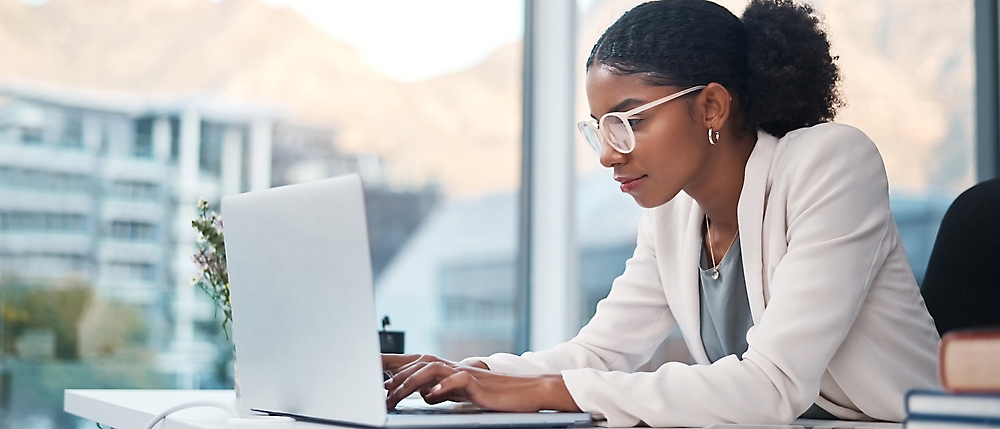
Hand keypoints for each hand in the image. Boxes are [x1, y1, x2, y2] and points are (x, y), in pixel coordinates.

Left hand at [382, 354, 579, 412]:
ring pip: (431, 370)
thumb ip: (442, 390)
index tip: (371, 369)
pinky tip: (430, 396)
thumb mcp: (461, 393)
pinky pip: (456, 380)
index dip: (392, 363)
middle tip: (377, 392)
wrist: (523, 392)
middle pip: (417, 364)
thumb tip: (423, 393)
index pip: (415, 362)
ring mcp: (464, 372)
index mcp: (447, 370)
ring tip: (395, 397)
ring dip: (410, 383)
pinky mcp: (476, 382)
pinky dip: (441, 387)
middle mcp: (452, 366)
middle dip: (394, 376)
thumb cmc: (492, 395)